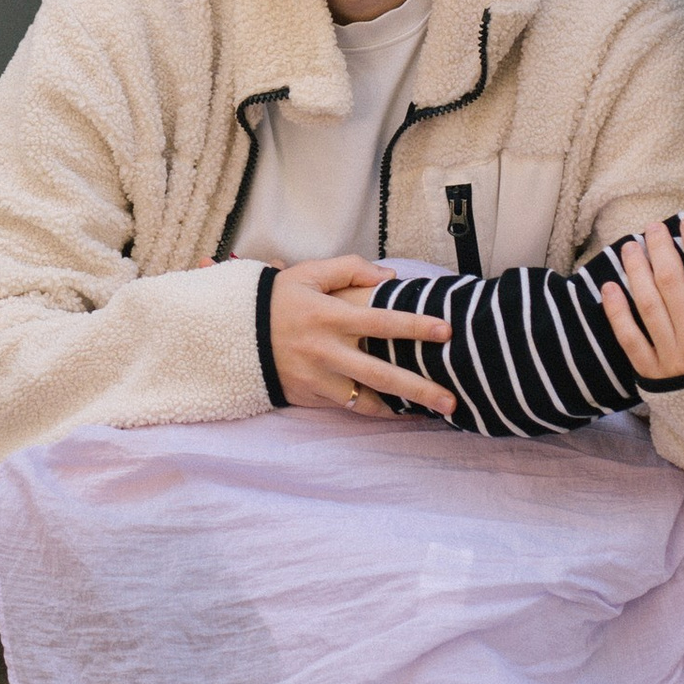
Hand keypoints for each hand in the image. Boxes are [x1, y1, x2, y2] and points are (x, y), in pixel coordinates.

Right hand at [268, 254, 454, 417]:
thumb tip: (389, 279)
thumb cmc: (277, 299)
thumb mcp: (308, 274)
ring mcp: (317, 378)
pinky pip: (347, 407)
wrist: (231, 334)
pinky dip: (373, 410)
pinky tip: (397, 412)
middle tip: (452, 401)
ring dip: (401, 408)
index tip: (447, 332)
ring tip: (433, 414)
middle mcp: (325, 351)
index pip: (381, 322)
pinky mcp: (308, 396)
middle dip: (420, 389)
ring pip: (366, 401)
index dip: (415, 327)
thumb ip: (350, 269)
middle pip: (381, 375)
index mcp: (329, 317)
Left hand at [598, 217, 683, 382]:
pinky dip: (615, 312)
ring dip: (635, 270)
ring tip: (630, 247)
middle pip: (670, 280)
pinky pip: (628, 339)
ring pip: (646, 303)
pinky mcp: (653, 377)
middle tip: (652, 228)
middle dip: (659, 247)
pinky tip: (609, 287)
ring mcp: (671, 360)